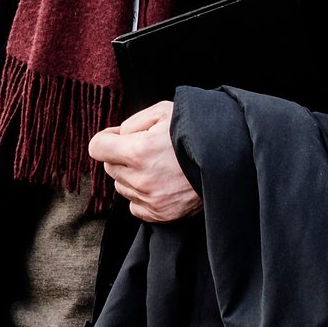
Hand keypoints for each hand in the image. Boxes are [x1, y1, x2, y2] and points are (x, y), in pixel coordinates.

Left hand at [87, 100, 201, 222]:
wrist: (231, 160)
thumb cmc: (198, 132)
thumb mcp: (164, 112)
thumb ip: (132, 122)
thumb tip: (116, 136)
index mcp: (138, 152)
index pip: (96, 147)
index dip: (106, 139)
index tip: (118, 137)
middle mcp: (141, 179)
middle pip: (109, 167)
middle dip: (121, 157)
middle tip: (147, 150)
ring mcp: (151, 200)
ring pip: (122, 186)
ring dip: (132, 176)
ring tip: (159, 167)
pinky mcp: (161, 215)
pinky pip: (134, 206)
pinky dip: (142, 196)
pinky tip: (161, 184)